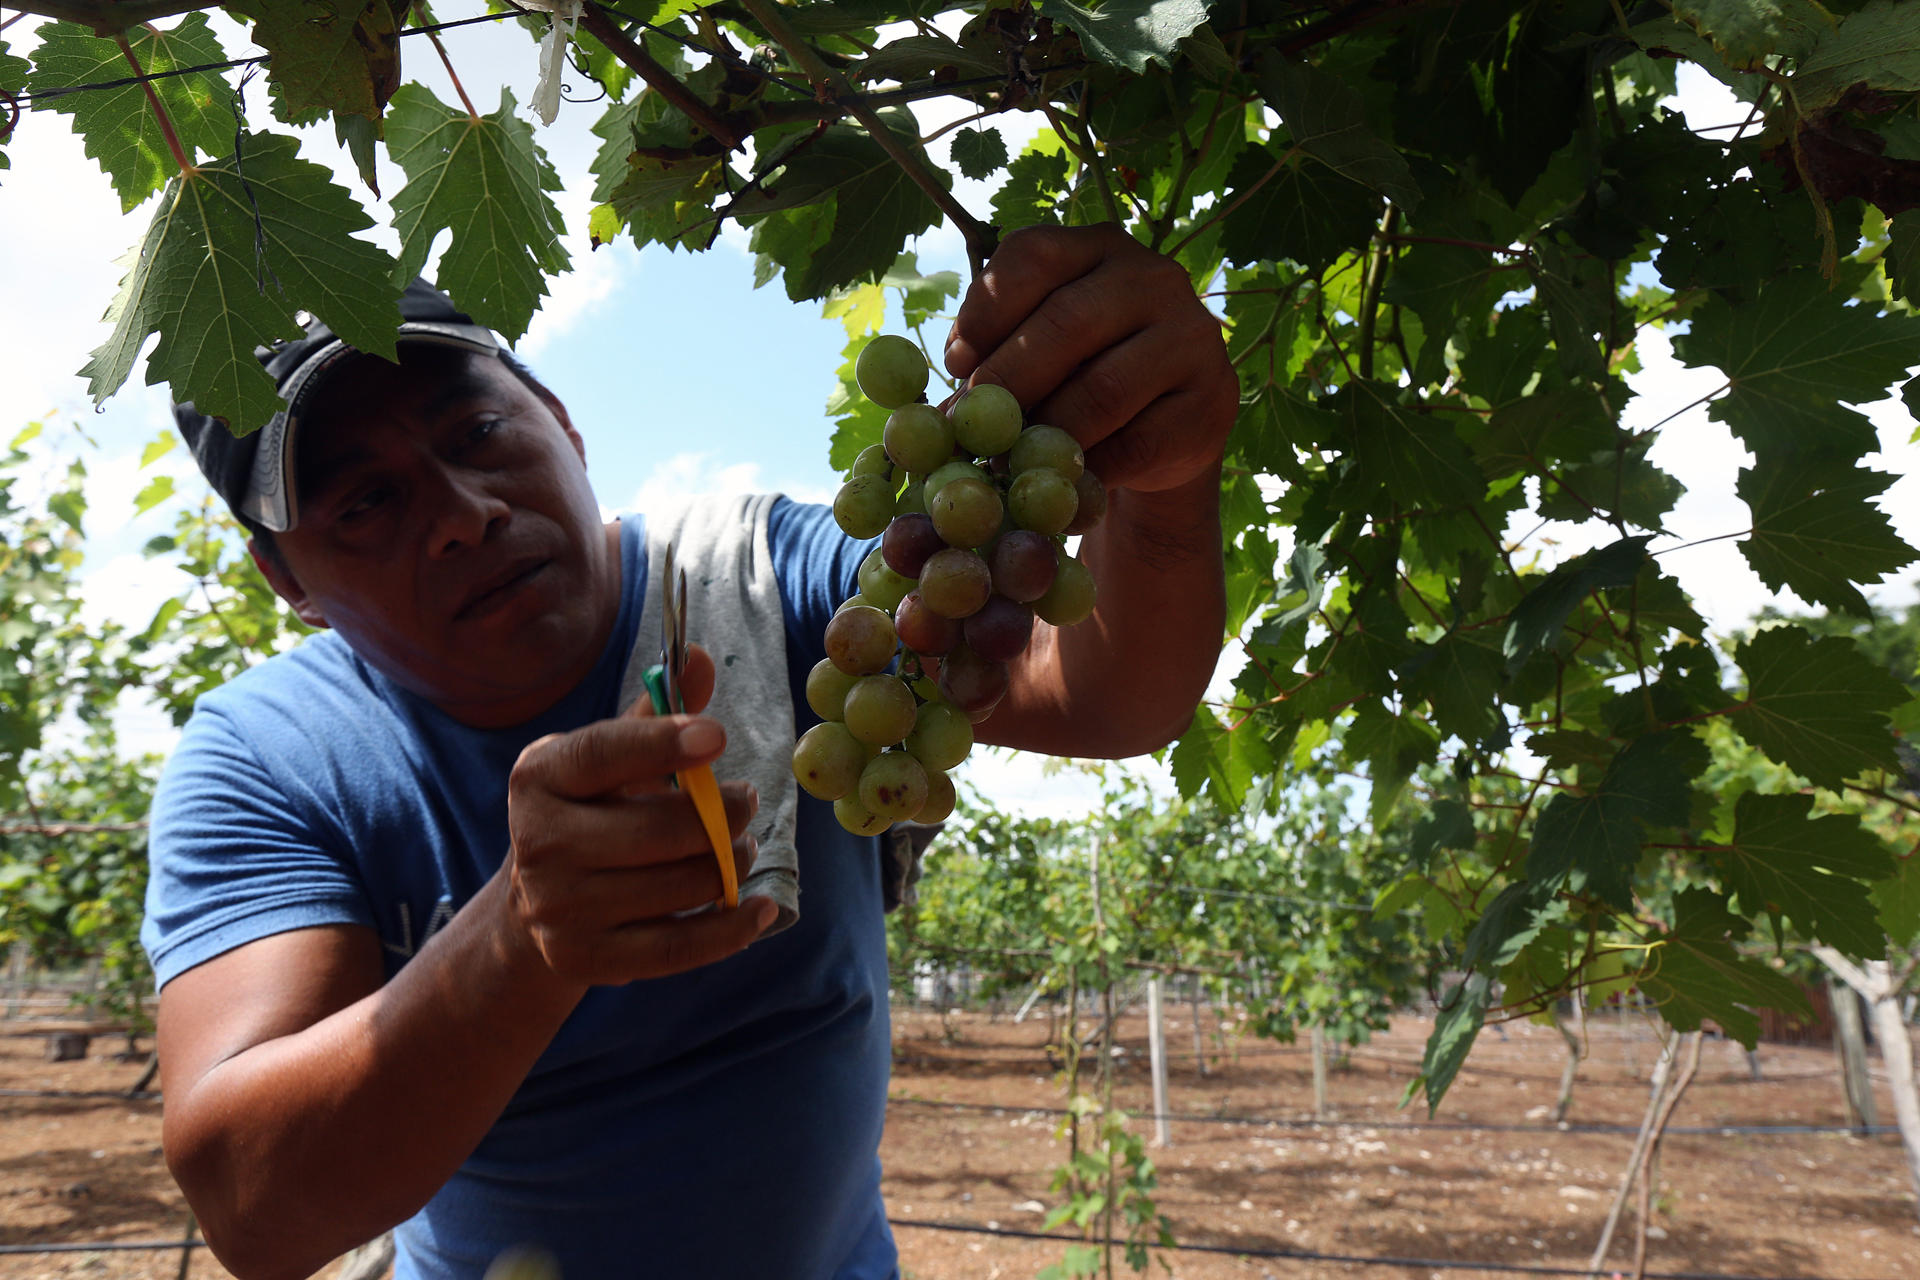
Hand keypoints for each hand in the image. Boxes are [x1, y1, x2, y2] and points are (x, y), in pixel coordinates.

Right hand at [502, 643, 772, 985]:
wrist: (536, 905)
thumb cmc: (591, 811)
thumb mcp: (609, 759)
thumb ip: (656, 714)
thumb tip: (697, 657)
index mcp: (539, 776)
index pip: (603, 754)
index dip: (663, 743)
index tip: (718, 737)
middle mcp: (538, 843)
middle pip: (658, 830)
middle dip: (722, 816)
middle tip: (747, 803)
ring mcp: (559, 908)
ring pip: (678, 886)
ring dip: (729, 865)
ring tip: (741, 849)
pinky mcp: (585, 959)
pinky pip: (677, 948)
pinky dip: (730, 930)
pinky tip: (760, 910)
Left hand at [943, 224, 1237, 493]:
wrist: (1162, 433)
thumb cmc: (1080, 378)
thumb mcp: (1040, 349)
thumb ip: (996, 356)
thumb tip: (942, 412)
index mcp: (1098, 247)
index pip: (1034, 255)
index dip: (985, 309)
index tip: (956, 362)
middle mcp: (1153, 277)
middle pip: (1067, 323)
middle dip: (1008, 379)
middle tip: (971, 424)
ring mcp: (1192, 336)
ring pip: (1103, 390)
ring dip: (1045, 433)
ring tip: (1008, 461)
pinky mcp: (1212, 400)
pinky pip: (1137, 443)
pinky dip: (1089, 469)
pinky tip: (1061, 481)